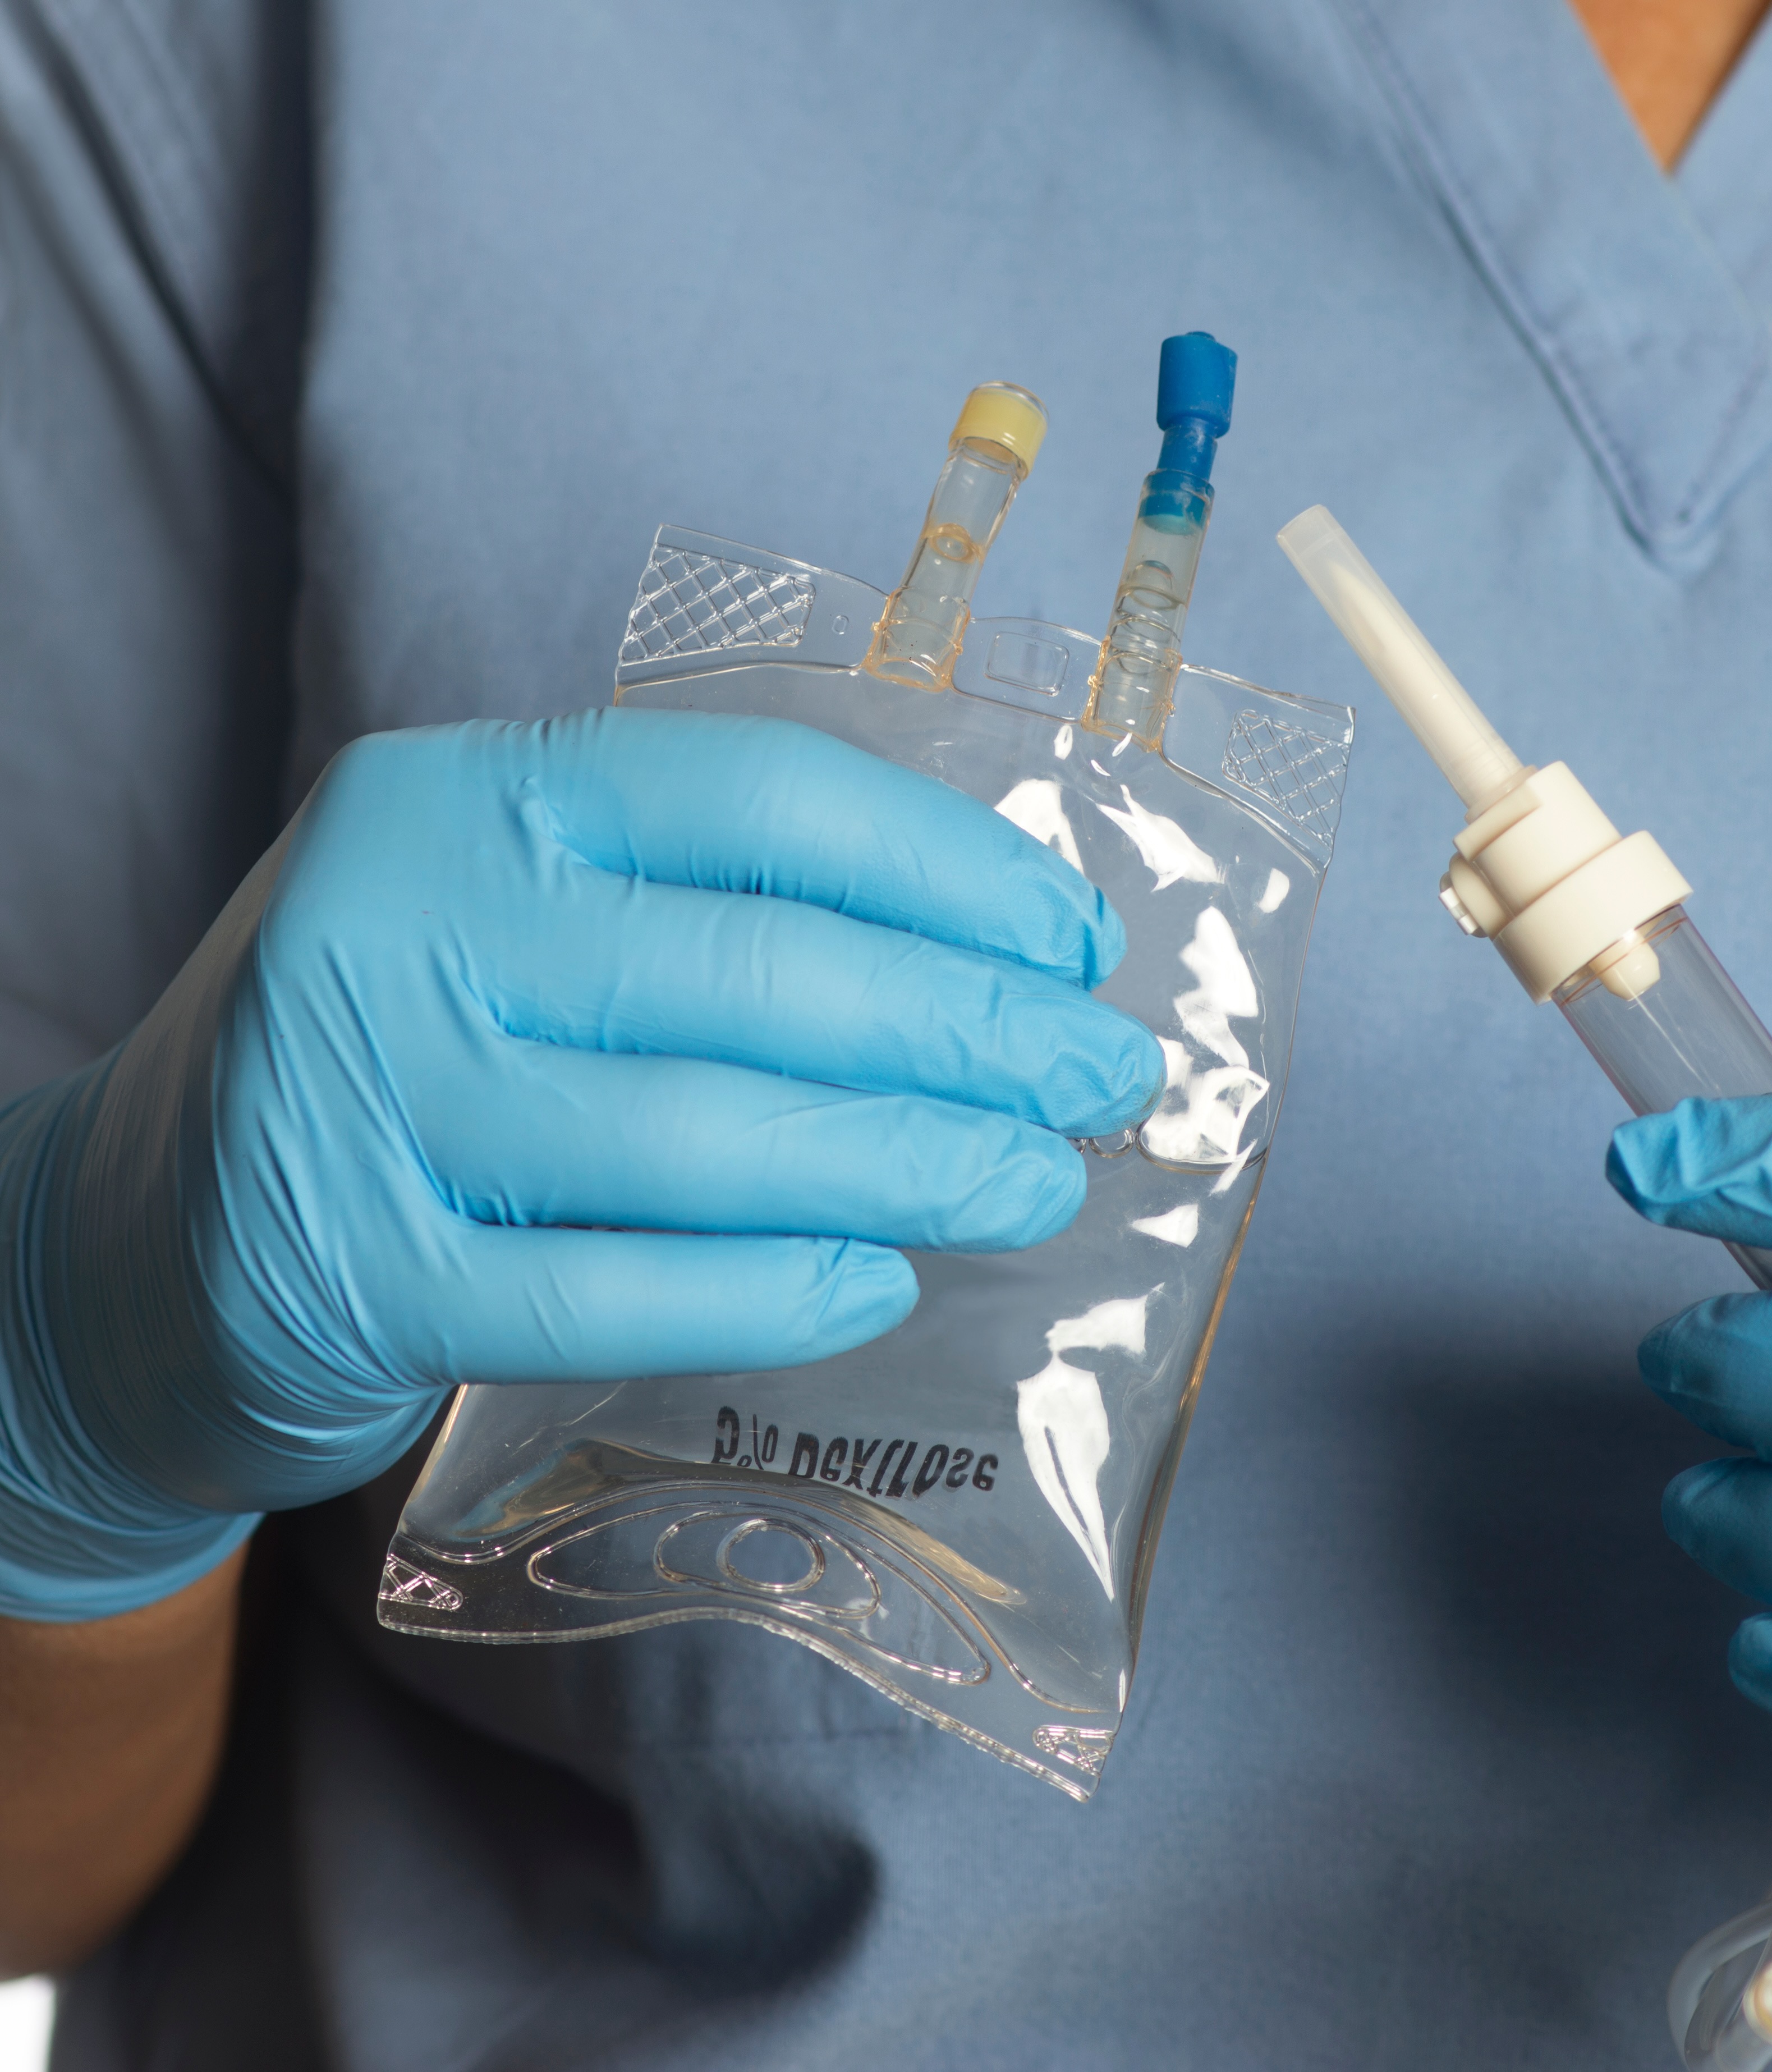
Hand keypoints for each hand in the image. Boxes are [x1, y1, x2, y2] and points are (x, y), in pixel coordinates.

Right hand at [0, 711, 1160, 1617]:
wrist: (134, 1236)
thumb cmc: (404, 1055)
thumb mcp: (521, 922)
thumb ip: (714, 916)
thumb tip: (1005, 967)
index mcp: (470, 796)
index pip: (759, 799)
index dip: (947, 869)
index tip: (1074, 944)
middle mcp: (404, 921)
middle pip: (761, 973)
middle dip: (972, 1031)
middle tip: (1106, 1082)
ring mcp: (367, 1100)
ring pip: (706, 1137)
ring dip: (908, 1164)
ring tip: (1035, 1184)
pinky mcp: (357, 1275)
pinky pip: (612, 1293)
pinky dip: (769, 1293)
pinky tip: (878, 1283)